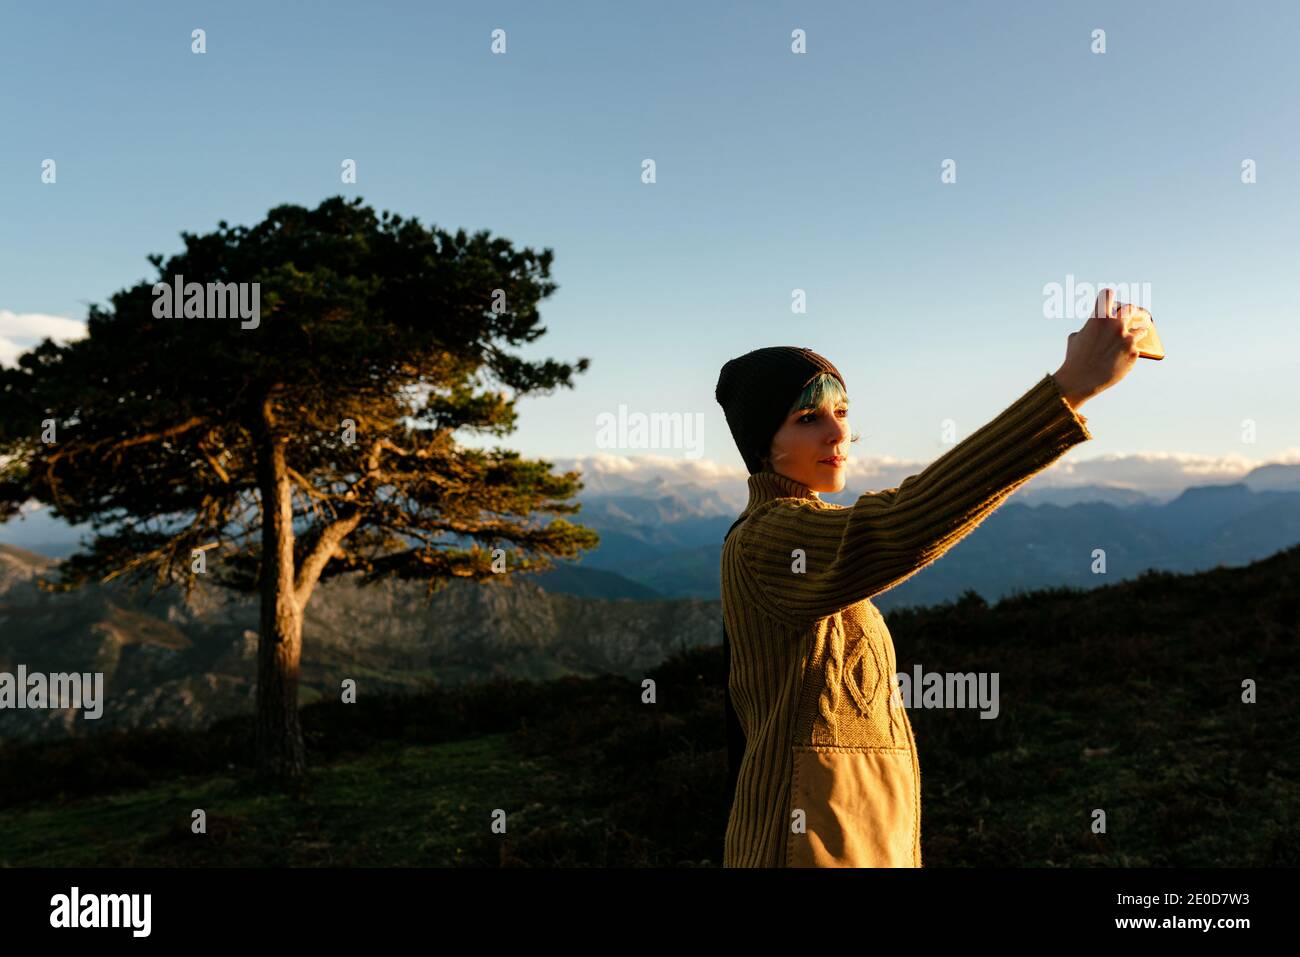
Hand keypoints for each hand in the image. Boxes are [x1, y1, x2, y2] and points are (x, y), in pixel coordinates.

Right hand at [1052, 288, 1150, 408]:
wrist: (1080, 380)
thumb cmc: (1075, 359)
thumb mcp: (1075, 338)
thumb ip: (1088, 328)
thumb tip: (1094, 328)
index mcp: (1099, 318)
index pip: (1107, 294)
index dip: (1108, 297)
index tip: (1109, 300)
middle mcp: (1115, 325)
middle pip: (1130, 308)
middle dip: (1130, 311)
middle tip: (1131, 314)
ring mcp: (1127, 339)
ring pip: (1142, 327)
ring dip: (1140, 328)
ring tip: (1140, 330)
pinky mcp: (1134, 353)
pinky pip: (1138, 347)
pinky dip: (1134, 349)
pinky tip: (1129, 353)